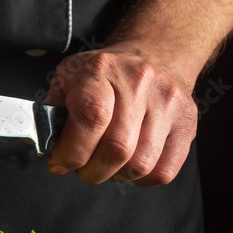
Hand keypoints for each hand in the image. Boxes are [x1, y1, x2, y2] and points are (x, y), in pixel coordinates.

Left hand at [44, 43, 197, 185]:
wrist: (155, 53)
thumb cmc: (105, 72)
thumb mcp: (69, 76)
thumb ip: (51, 110)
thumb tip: (45, 144)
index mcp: (102, 70)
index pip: (91, 118)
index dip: (71, 151)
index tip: (59, 162)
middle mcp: (139, 83)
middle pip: (117, 148)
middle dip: (90, 170)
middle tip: (81, 167)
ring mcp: (167, 104)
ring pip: (141, 165)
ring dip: (115, 176)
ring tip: (105, 165)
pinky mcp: (187, 123)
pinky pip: (164, 171)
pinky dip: (141, 179)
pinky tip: (129, 166)